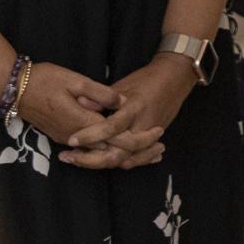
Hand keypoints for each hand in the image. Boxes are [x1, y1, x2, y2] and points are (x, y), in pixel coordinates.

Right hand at [13, 62, 158, 168]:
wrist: (15, 88)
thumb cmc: (45, 79)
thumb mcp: (76, 80)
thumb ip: (101, 93)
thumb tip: (121, 101)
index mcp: (82, 120)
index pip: (115, 136)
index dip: (138, 137)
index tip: (158, 131)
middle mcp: (75, 134)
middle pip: (109, 151)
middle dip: (136, 152)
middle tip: (160, 148)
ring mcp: (66, 137)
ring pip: (98, 154)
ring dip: (122, 154)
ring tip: (147, 152)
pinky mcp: (60, 136)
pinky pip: (87, 150)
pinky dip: (105, 152)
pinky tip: (118, 147)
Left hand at [64, 55, 196, 156]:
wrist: (175, 79)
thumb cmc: (147, 79)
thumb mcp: (123, 84)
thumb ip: (102, 97)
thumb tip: (78, 102)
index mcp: (136, 108)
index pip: (112, 127)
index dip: (92, 135)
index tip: (72, 139)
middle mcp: (143, 126)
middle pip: (118, 153)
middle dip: (91, 159)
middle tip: (68, 156)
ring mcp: (150, 136)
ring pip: (126, 160)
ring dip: (101, 164)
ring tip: (78, 161)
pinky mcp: (153, 141)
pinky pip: (137, 159)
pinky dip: (120, 164)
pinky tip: (101, 164)